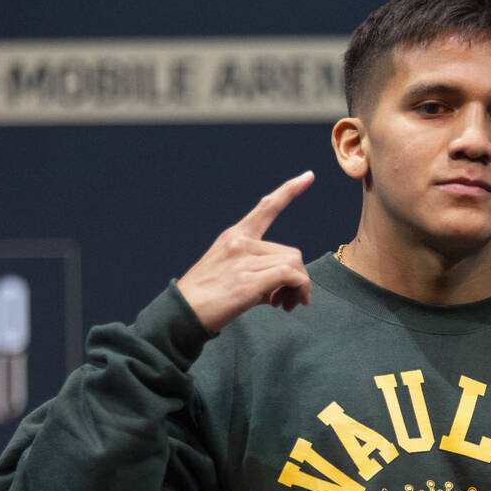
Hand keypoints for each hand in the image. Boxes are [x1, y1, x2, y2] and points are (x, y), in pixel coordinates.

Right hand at [177, 171, 314, 332]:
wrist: (181, 314)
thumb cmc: (205, 299)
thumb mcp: (229, 274)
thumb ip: (259, 272)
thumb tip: (285, 287)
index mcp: (234, 236)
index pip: (266, 207)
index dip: (290, 191)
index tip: (309, 176)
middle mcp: (240, 242)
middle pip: (290, 253)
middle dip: (296, 278)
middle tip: (287, 300)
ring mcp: (244, 260)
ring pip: (294, 264)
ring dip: (299, 287)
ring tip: (285, 305)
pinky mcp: (249, 281)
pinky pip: (292, 276)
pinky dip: (299, 290)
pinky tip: (288, 305)